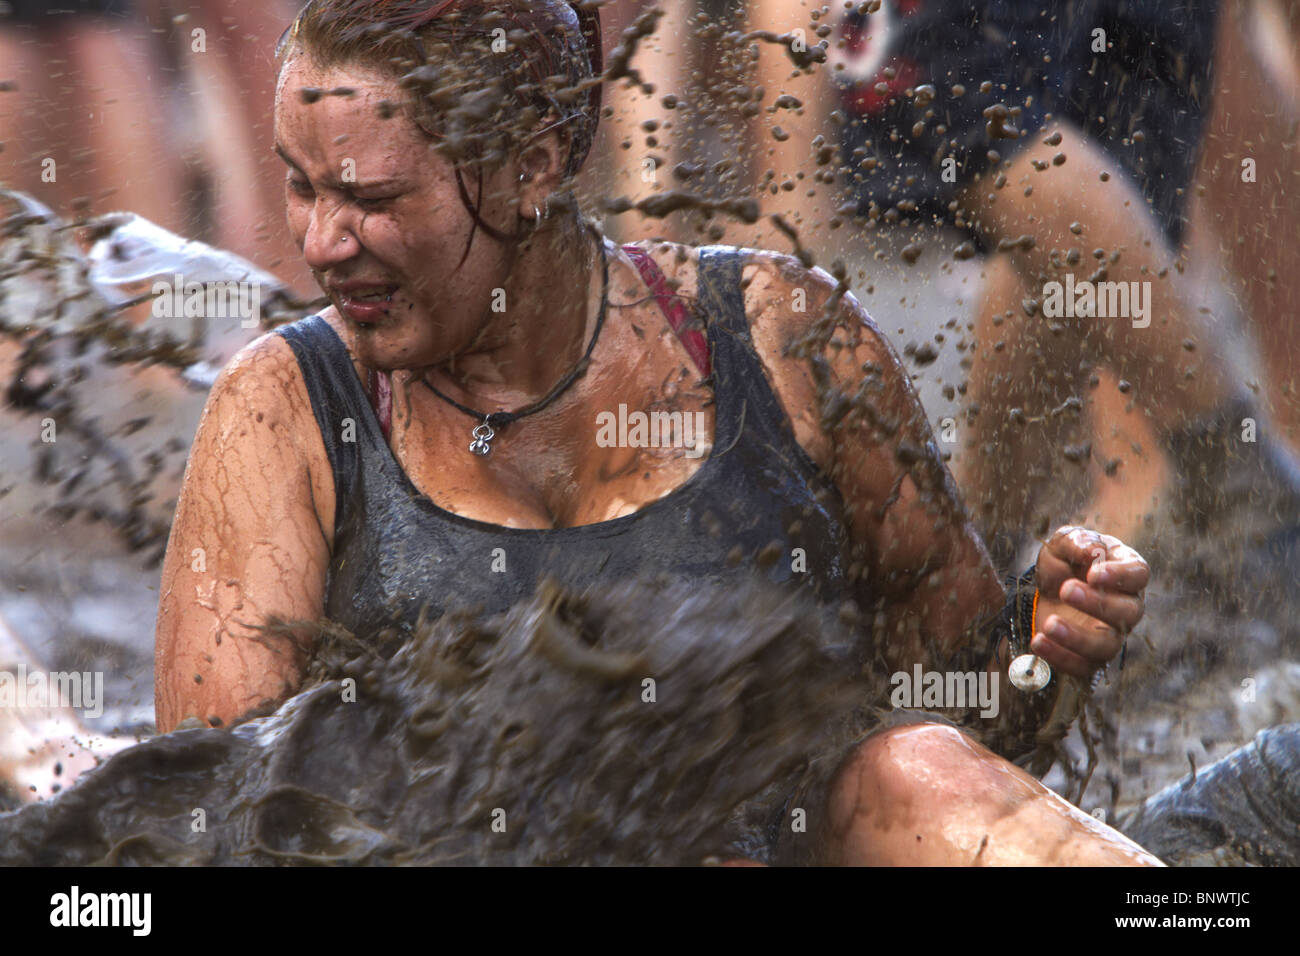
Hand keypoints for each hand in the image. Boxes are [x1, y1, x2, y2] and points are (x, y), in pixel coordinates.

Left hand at [1030, 526, 1148, 678]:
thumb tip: (1093, 551)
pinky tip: (1039, 642)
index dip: (1120, 576)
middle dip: (1098, 603)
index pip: (1139, 574)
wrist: (1044, 591)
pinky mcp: (1090, 658)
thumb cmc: (1065, 562)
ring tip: (1049, 624)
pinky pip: (1084, 667)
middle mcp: (1127, 607)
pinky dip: (1060, 657)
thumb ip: (1078, 541)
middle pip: (1128, 612)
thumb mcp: (1063, 543)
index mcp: (1126, 572)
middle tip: (1066, 590)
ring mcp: (1111, 635)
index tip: (1094, 574)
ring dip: (1078, 637)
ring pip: (1108, 645)